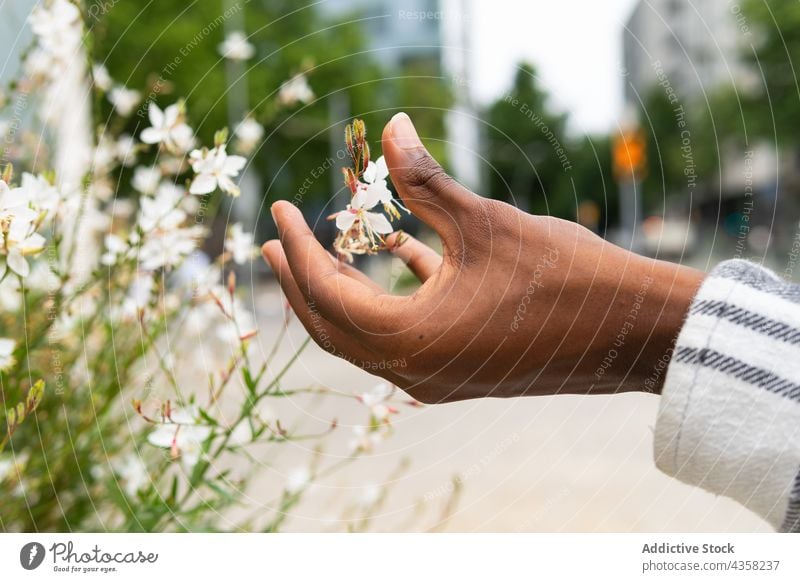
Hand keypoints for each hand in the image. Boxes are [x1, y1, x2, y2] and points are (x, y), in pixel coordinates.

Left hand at [261, 113, 704, 402]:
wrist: (632, 334)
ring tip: (316, 252)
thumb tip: (392, 127)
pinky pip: (407, 334)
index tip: (279, 212)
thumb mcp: (486, 222)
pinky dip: (391, 297)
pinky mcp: (461, 370)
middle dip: (300, 281)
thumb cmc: (564, 278)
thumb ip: (427, 180)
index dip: (296, 250)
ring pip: (366, 335)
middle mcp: (415, 369)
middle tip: (273, 241)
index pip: (327, 294)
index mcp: (411, 338)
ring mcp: (437, 377)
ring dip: (339, 292)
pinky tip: (392, 254)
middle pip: (334, 326)